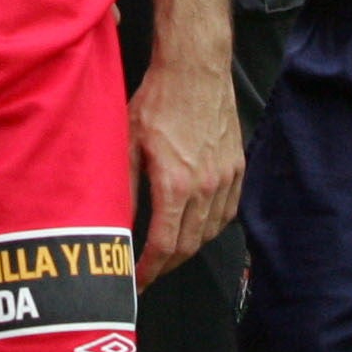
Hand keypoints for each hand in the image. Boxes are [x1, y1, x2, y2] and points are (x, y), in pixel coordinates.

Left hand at [131, 53, 244, 284]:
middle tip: (149, 272)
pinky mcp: (237, 167)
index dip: (149, 270)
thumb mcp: (128, 143)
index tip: (136, 282)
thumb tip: (113, 223)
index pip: (164, 245)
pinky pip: (228, 211)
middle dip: (167, 265)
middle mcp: (206, 187)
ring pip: (210, 232)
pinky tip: (196, 226)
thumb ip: (122, 188)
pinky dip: (211, 227)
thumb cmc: (157, 101)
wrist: (195, 69)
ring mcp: (226, 178)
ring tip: (168, 253)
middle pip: (189, 245)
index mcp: (176, 184)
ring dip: (189, 248)